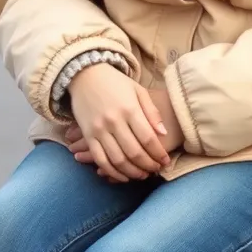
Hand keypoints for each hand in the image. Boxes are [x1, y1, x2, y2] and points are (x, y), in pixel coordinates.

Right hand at [67, 64, 170, 181]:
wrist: (85, 74)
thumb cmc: (116, 83)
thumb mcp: (138, 91)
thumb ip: (152, 112)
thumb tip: (163, 133)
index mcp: (130, 109)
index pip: (147, 138)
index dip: (158, 153)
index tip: (166, 161)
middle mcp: (114, 121)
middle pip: (134, 152)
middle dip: (147, 165)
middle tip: (156, 170)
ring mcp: (99, 129)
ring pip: (117, 159)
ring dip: (132, 172)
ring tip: (142, 175)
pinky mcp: (87, 135)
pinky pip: (99, 159)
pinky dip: (111, 172)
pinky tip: (122, 176)